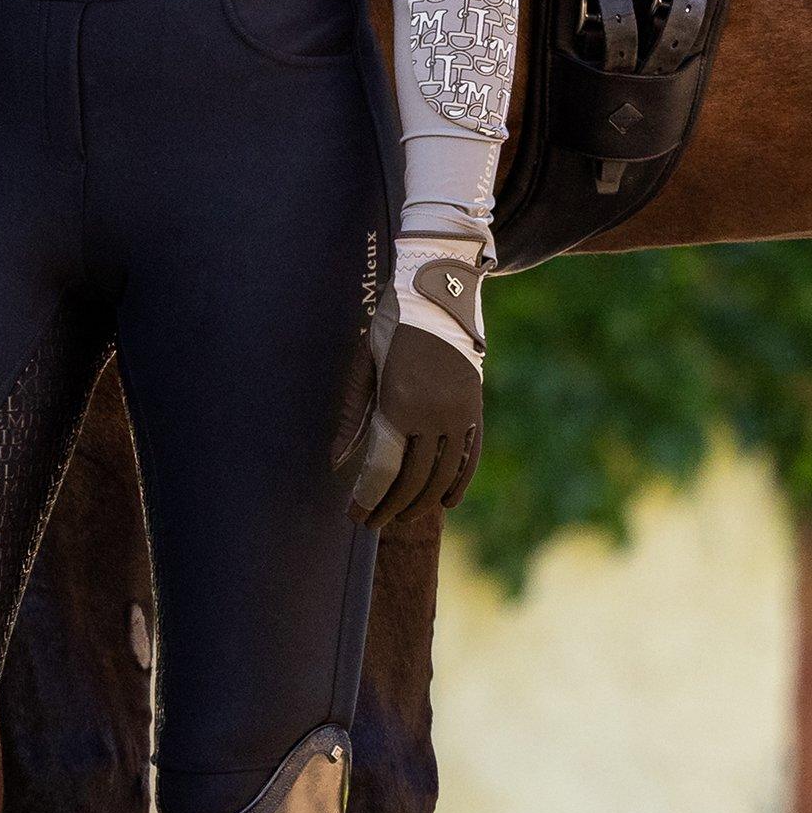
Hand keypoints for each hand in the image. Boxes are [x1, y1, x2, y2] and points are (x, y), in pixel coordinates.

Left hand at [336, 244, 485, 537]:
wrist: (439, 290)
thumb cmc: (391, 324)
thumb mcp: (363, 363)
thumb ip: (353, 415)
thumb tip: (336, 461)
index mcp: (399, 403)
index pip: (382, 468)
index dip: (367, 497)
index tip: (354, 515)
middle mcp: (432, 415)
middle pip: (411, 478)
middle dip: (389, 506)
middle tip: (372, 522)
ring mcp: (459, 414)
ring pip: (441, 474)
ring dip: (421, 502)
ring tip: (402, 516)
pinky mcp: (475, 408)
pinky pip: (469, 456)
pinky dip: (458, 482)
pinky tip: (445, 502)